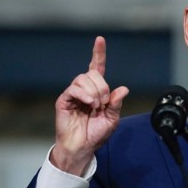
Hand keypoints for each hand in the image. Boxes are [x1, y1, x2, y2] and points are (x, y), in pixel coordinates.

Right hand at [51, 36, 128, 174]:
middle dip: (103, 87)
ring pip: (83, 79)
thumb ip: (116, 104)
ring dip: (95, 92)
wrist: (82, 147)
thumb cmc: (95, 134)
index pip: (96, 68)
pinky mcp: (64, 100)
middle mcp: (84, 90)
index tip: (100, 40)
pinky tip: (89, 104)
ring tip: (96, 107)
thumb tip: (123, 89)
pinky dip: (84, 94)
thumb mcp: (112, 119)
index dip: (98, 54)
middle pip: (93, 74)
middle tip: (104, 103)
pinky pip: (74, 88)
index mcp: (96, 92)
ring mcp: (73, 94)